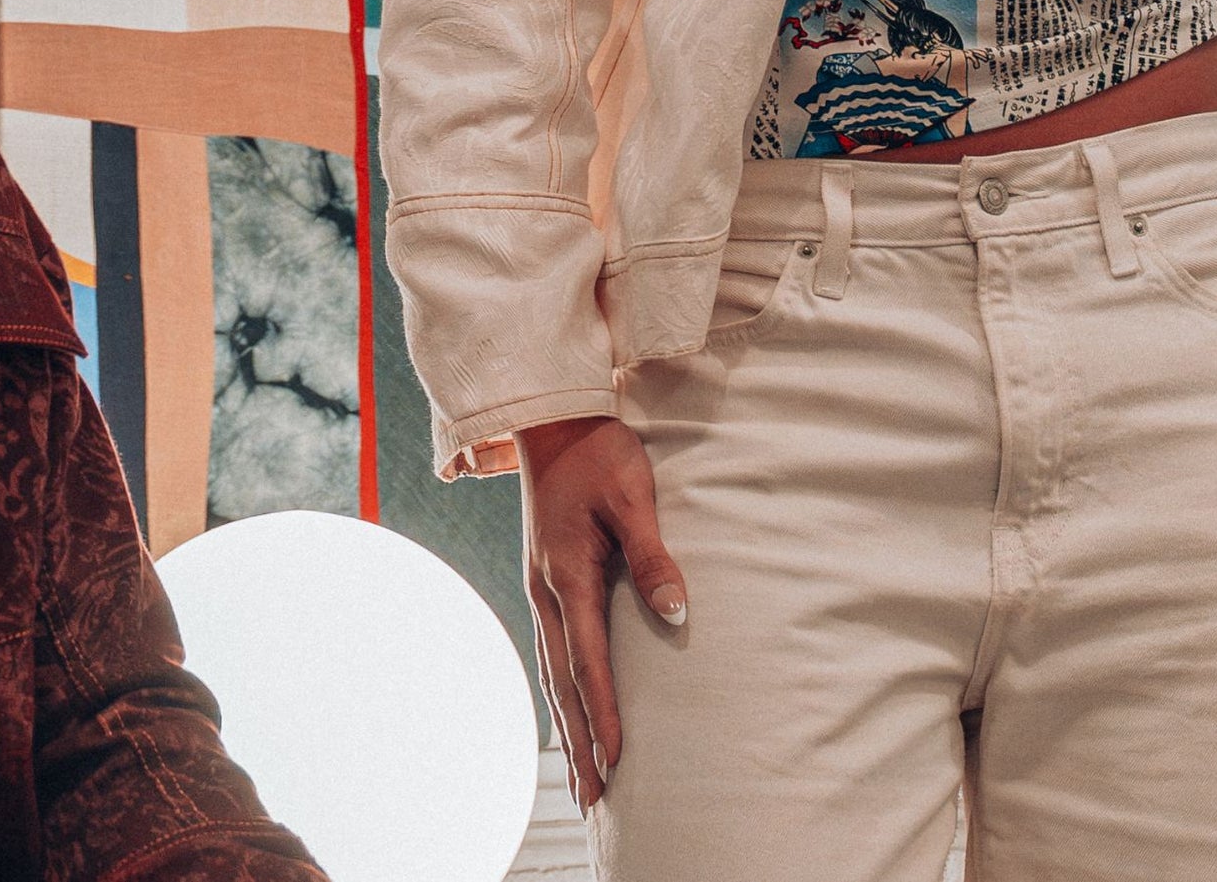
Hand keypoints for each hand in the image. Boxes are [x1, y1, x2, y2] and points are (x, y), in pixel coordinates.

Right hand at [517, 414, 687, 815]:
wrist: (553, 418)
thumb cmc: (600, 452)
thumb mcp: (633, 497)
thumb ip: (653, 555)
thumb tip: (676, 614)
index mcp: (567, 575)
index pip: (589, 660)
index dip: (603, 712)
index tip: (617, 758)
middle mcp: (547, 591)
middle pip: (562, 681)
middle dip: (578, 741)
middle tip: (591, 799)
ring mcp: (540, 587)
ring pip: (552, 670)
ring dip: (566, 723)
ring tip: (578, 773)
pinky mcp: (544, 579)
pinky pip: (550, 648)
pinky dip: (559, 688)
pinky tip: (567, 706)